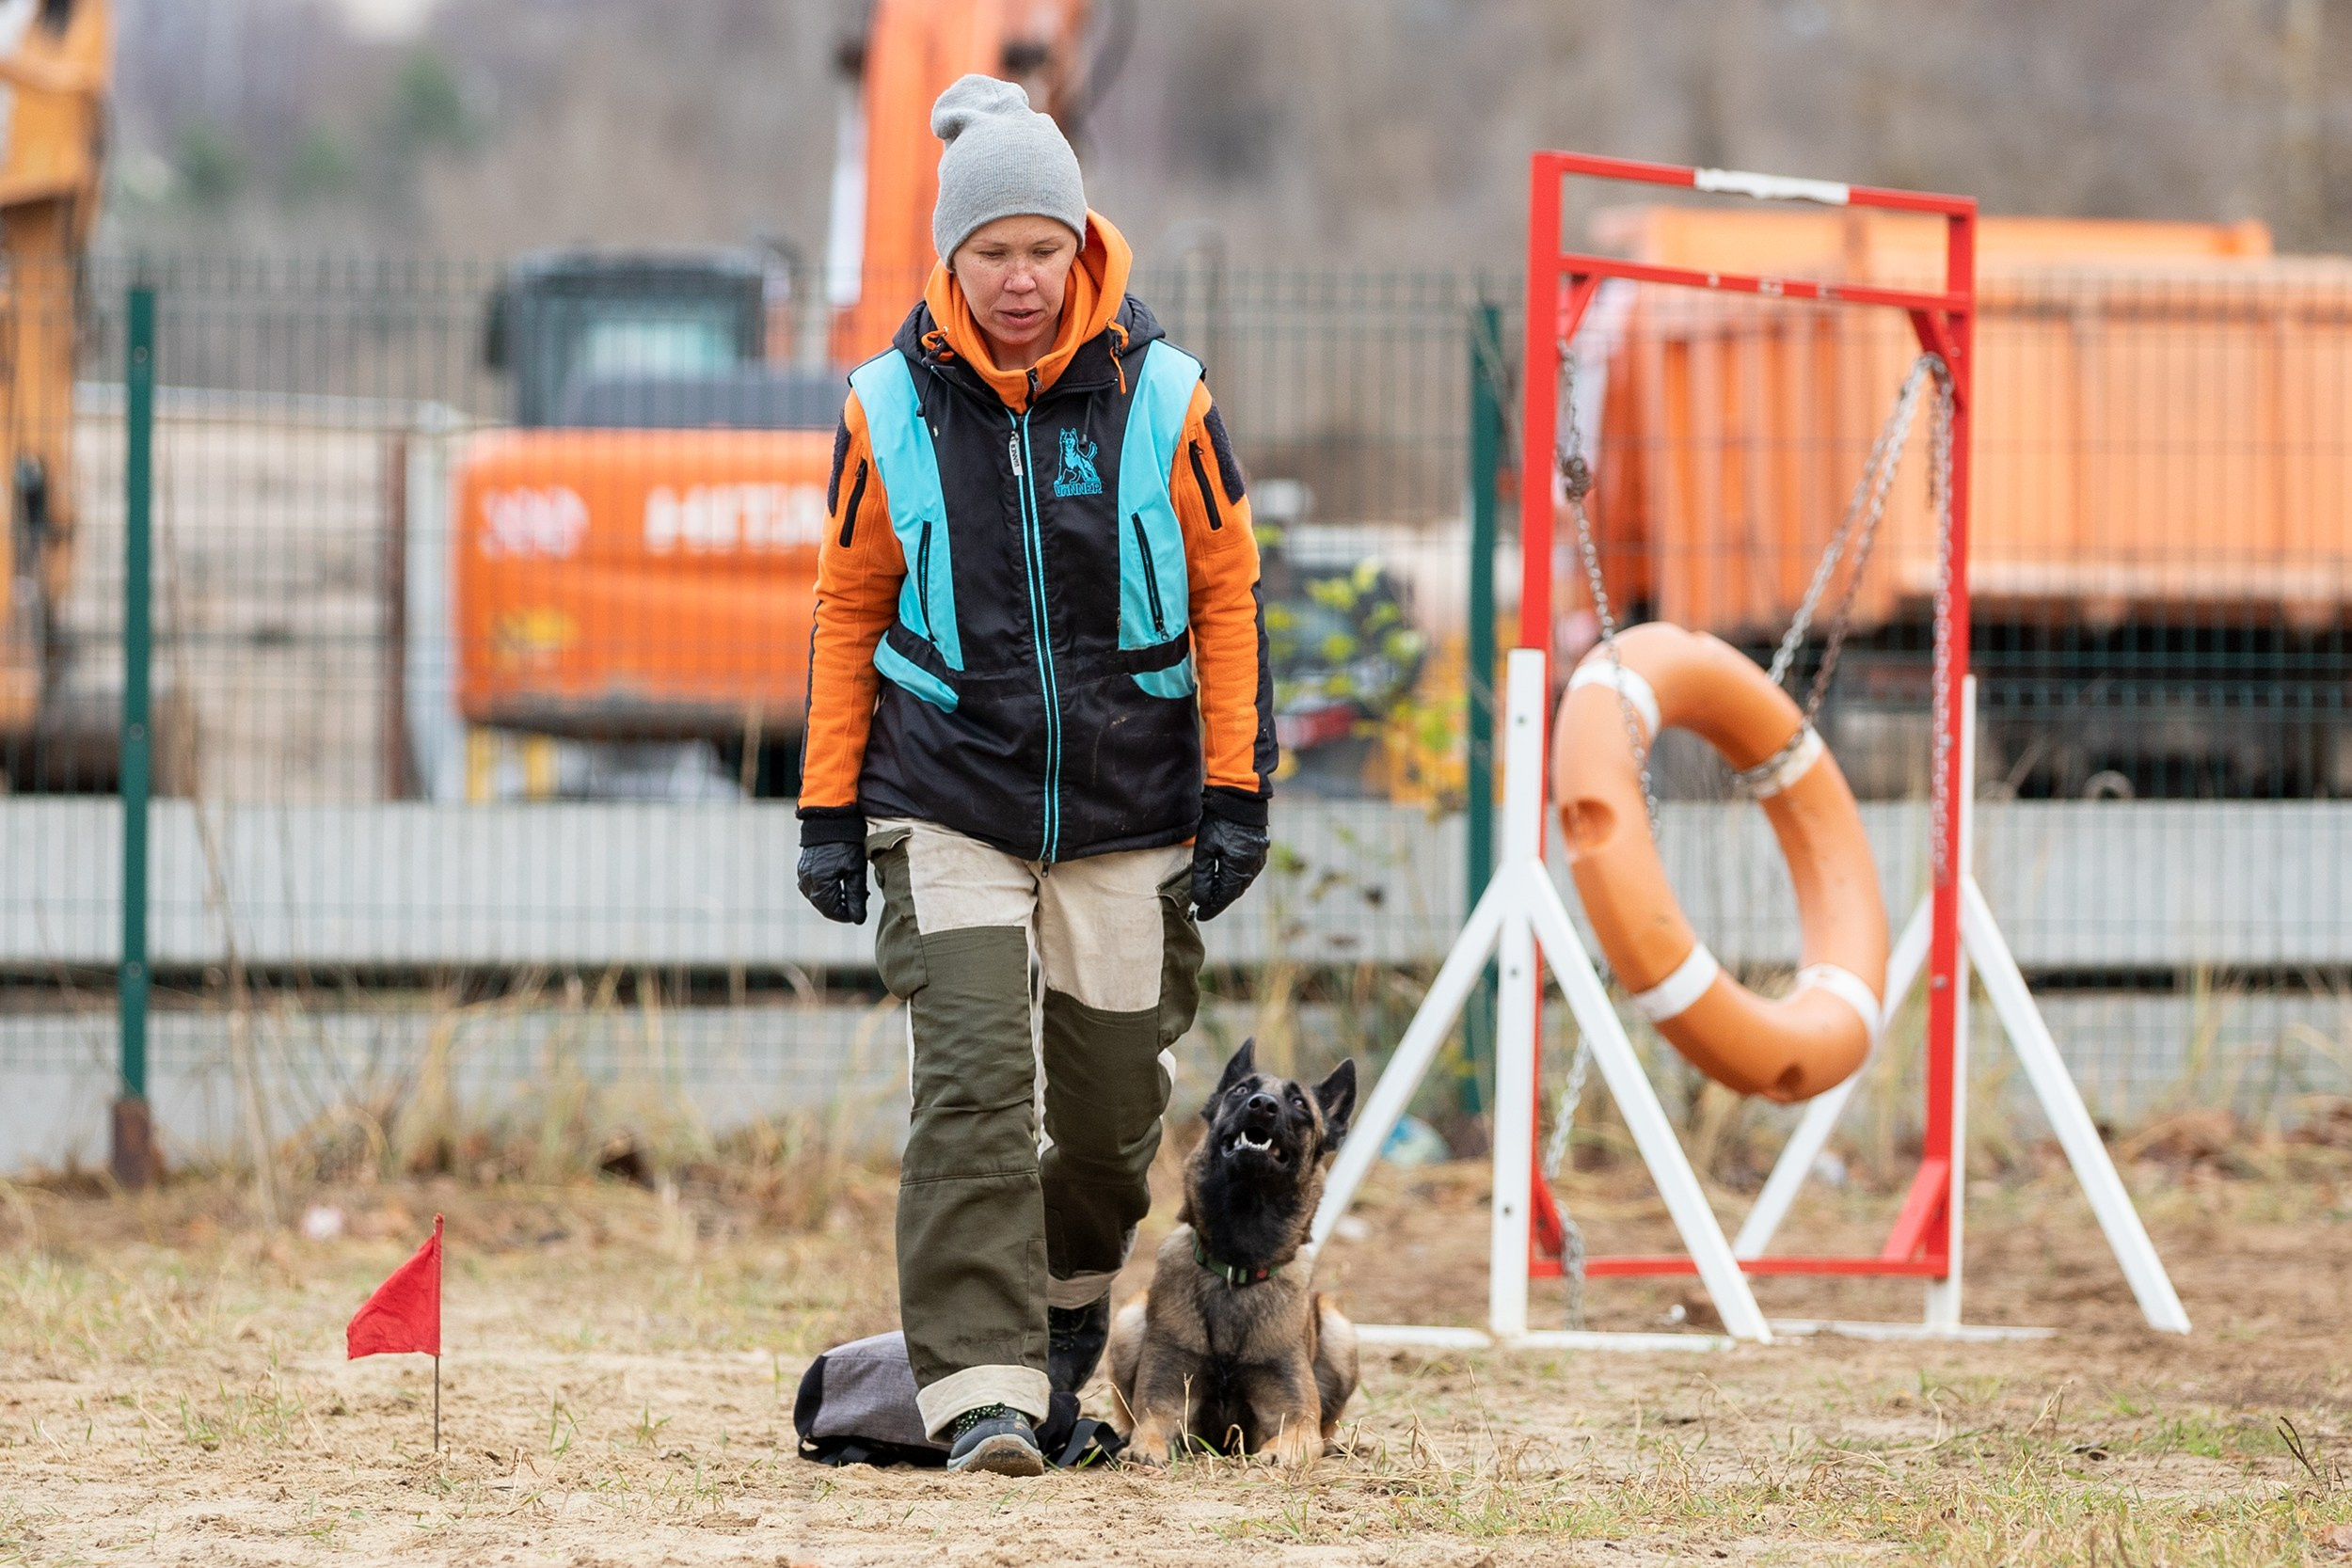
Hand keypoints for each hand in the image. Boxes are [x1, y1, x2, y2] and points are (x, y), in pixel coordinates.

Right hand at [797, 841, 868, 923]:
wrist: (831, 820)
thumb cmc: (847, 844)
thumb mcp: (856, 871)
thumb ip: (857, 897)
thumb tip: (858, 920)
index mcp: (821, 885)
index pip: (832, 912)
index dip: (847, 916)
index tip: (860, 912)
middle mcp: (808, 882)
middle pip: (824, 907)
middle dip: (842, 907)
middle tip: (860, 898)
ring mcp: (803, 876)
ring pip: (818, 899)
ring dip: (834, 899)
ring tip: (852, 889)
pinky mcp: (803, 869)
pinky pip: (813, 888)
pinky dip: (826, 890)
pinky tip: (839, 882)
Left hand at [1190, 795, 1268, 920]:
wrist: (1240, 798)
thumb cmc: (1219, 822)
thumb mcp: (1204, 849)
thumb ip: (1202, 877)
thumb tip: (1200, 900)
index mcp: (1238, 869)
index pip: (1224, 898)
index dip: (1211, 909)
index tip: (1200, 916)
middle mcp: (1252, 868)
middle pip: (1234, 892)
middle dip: (1219, 901)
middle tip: (1203, 906)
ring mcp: (1259, 860)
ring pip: (1242, 883)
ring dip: (1227, 890)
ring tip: (1212, 893)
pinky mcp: (1260, 851)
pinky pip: (1248, 872)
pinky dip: (1236, 878)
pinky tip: (1225, 876)